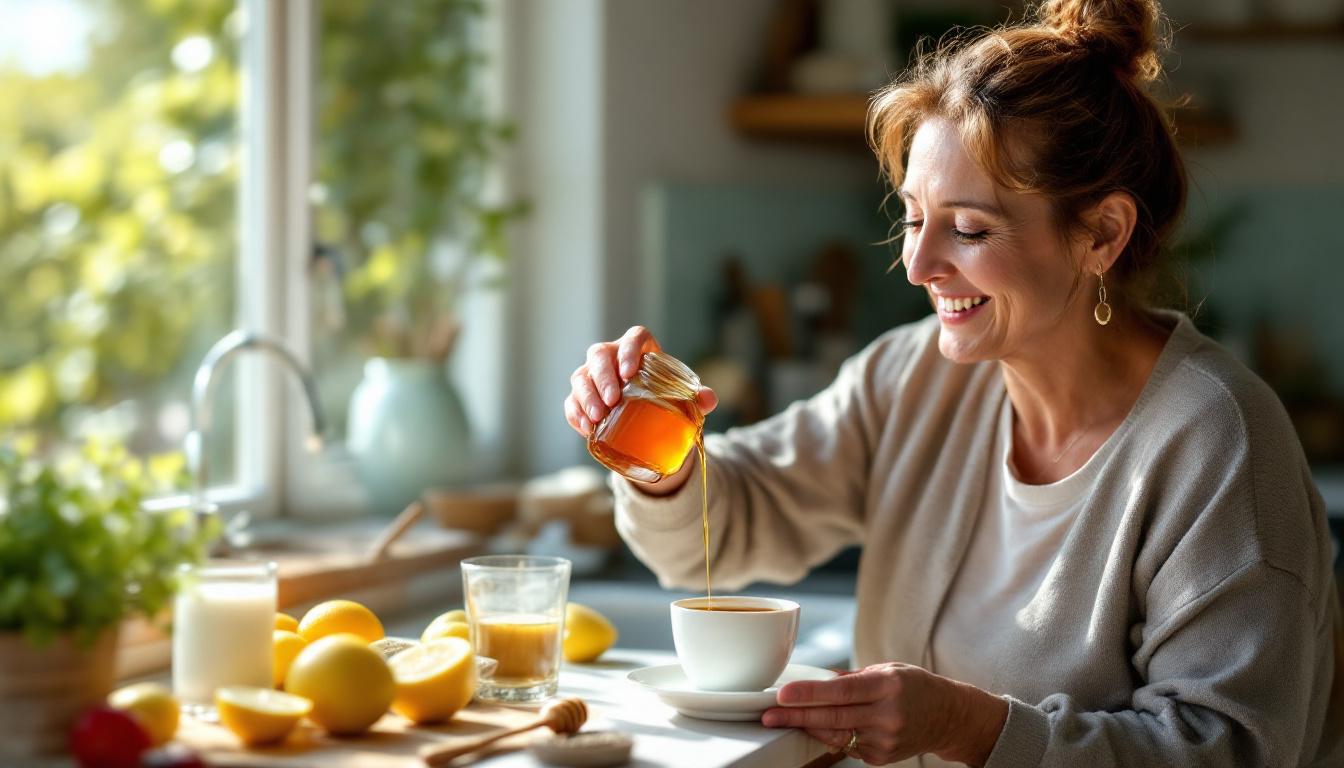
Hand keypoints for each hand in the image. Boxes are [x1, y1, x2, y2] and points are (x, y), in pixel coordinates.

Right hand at [563, 325, 717, 435]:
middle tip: (612, 401)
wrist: (646, 415)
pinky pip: (572, 401)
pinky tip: (586, 428)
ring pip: (581, 377)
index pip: (633, 338)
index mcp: (639, 348)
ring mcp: (593, 376)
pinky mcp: (581, 397)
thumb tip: (708, 400)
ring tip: (597, 417)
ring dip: (586, 396)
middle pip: (599, 355)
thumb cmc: (664, 395)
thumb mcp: (682, 396)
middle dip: (603, 377)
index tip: (629, 371)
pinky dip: (575, 414)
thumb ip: (697, 397)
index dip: (629, 350)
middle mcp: (612, 357)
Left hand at [761, 663, 1007, 766]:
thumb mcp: (887, 669)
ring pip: (836, 734)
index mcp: (887, 685)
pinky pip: (846, 745)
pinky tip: (817, 727)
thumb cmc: (916, 686)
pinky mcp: (880, 757)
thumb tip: (816, 680)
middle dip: (796, 716)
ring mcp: (884, 740)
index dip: (810, 693)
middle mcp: (886, 715)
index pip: (841, 691)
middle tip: (768, 714)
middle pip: (833, 717)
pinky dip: (830, 735)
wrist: (948, 716)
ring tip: (780, 720)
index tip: (784, 694)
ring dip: (806, 727)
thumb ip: (851, 677)